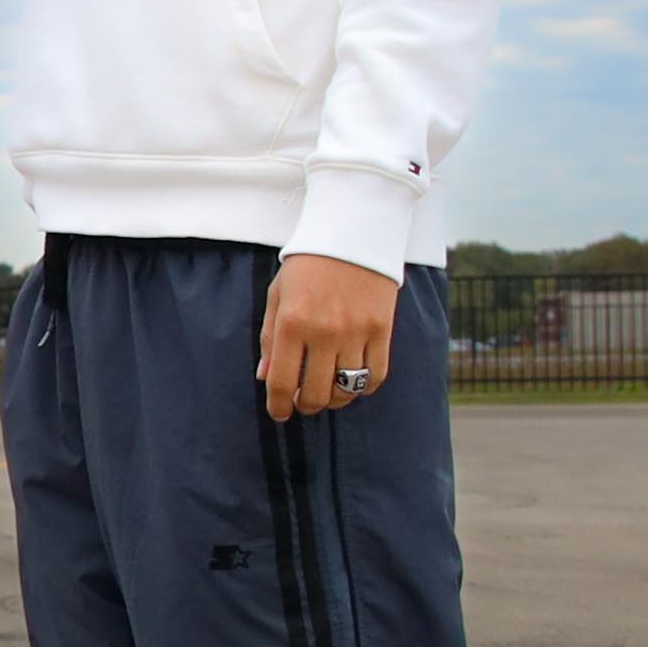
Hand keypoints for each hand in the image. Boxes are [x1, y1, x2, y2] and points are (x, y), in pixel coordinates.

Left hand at [257, 252, 402, 423]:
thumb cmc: (308, 265)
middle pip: (315, 393)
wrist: (353, 233)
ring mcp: (356, 332)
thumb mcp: (278, 296)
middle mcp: (324, 332)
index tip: (279, 413)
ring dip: (334, 399)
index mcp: (292, 323)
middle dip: (306, 405)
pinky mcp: (382, 330)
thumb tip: (265, 379)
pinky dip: (363, 387)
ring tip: (327, 391)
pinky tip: (352, 381)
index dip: (278, 406)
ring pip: (345, 389)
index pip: (282, 382)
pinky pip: (375, 376)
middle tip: (302, 402)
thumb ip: (269, 339)